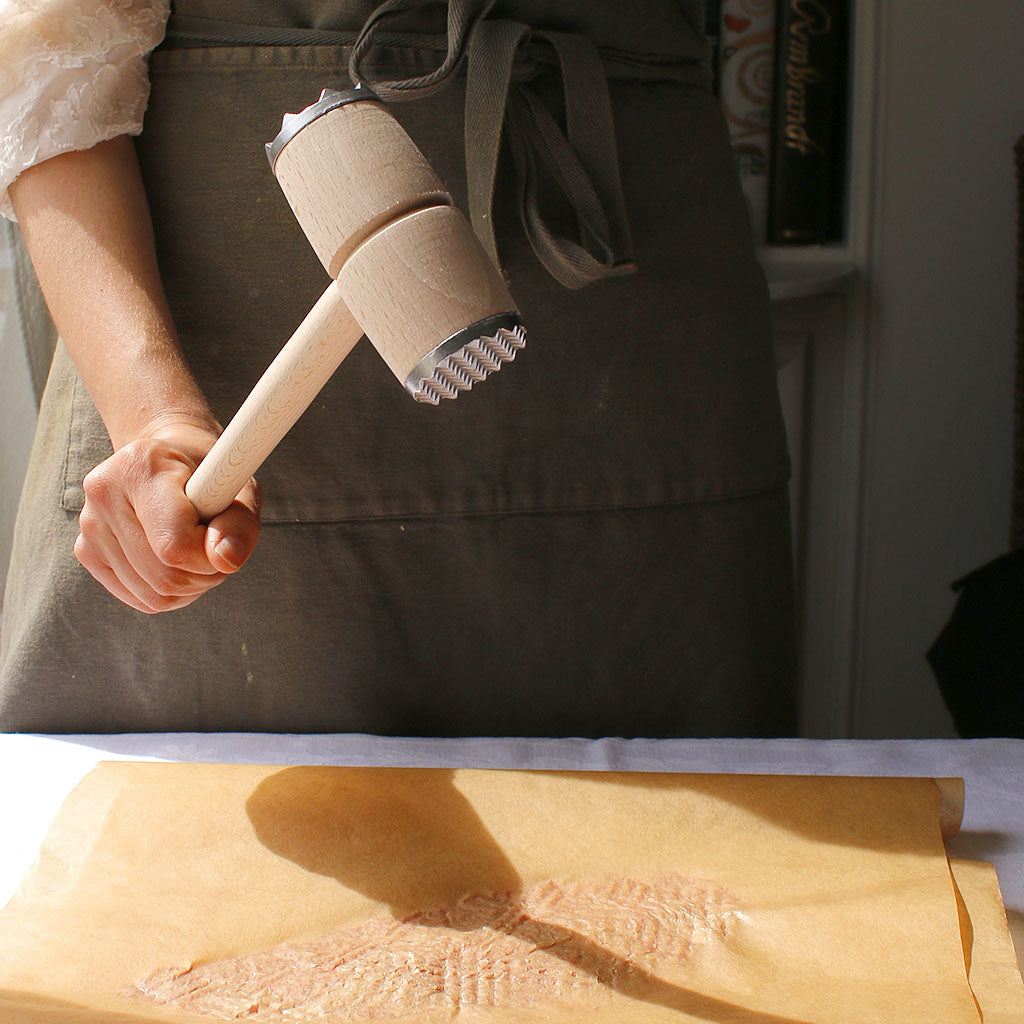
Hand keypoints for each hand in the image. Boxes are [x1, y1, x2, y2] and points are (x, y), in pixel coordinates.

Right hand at [74, 418, 261, 613]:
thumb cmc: (211, 475)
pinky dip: (169, 592)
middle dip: (203, 574)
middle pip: (164, 577)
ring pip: (153, 595)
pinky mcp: (86, 551)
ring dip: (189, 586)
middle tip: (214, 546)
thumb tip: (226, 561)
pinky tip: (175, 562)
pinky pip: (140, 599)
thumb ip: (240, 524)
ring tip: (196, 550)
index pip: (175, 546)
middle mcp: (103, 492)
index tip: (219, 535)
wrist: (171, 463)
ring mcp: (89, 523)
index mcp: (140, 466)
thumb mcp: (240, 489)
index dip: (209, 556)